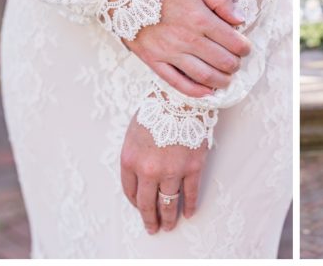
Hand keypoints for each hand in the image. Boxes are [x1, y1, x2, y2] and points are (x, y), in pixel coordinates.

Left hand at [120, 118, 207, 236]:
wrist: (180, 95)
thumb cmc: (156, 109)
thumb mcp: (134, 131)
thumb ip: (134, 156)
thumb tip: (138, 178)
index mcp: (130, 159)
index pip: (130, 191)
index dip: (135, 202)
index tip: (140, 207)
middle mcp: (148, 170)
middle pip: (147, 204)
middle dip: (149, 219)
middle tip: (152, 228)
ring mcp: (171, 171)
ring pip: (168, 204)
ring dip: (168, 218)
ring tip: (168, 226)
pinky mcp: (192, 168)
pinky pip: (190, 194)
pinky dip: (189, 206)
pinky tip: (188, 213)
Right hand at [126, 0, 248, 93]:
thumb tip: (240, 19)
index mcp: (198, 16)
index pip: (231, 40)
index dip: (243, 47)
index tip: (245, 48)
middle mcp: (186, 38)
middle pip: (220, 61)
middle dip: (234, 65)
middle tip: (236, 63)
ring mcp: (169, 52)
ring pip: (203, 76)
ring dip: (220, 81)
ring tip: (226, 79)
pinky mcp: (154, 61)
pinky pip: (178, 83)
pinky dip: (196, 91)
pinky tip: (207, 92)